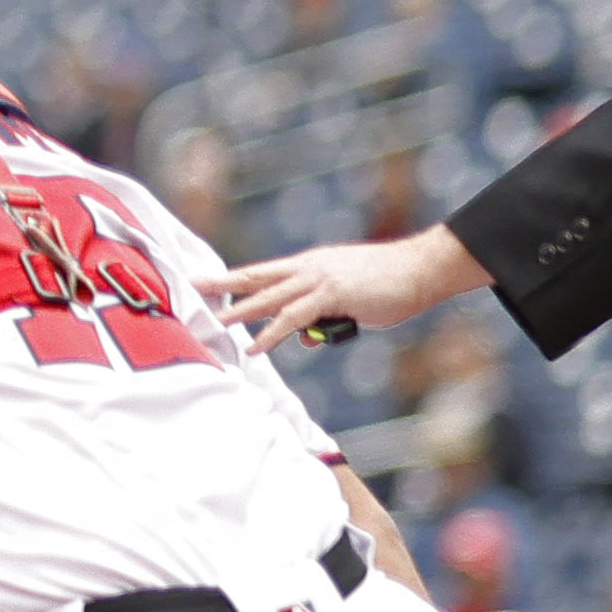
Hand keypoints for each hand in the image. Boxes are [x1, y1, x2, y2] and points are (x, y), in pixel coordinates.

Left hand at [221, 225, 488, 352]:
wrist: (420, 268)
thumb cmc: (390, 283)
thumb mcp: (349, 301)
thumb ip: (322, 316)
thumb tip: (302, 338)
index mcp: (309, 266)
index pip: (263, 272)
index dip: (234, 278)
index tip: (207, 282)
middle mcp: (307, 268)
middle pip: (255, 276)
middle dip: (221, 284)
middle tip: (190, 289)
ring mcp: (318, 279)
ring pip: (268, 296)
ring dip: (239, 312)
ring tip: (215, 325)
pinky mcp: (331, 294)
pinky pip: (294, 316)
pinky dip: (272, 333)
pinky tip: (256, 346)